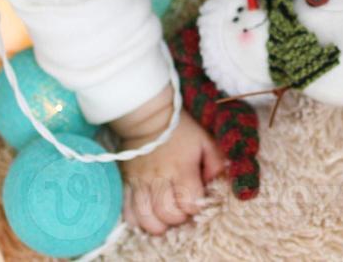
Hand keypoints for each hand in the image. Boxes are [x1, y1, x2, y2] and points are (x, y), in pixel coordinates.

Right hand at [116, 102, 224, 235]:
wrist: (149, 118)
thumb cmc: (181, 131)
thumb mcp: (206, 140)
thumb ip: (217, 163)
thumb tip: (215, 185)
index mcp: (182, 166)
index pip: (189, 202)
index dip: (195, 208)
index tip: (196, 202)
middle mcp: (160, 176)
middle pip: (167, 213)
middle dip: (178, 218)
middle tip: (181, 210)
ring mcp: (140, 181)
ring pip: (145, 217)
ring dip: (158, 224)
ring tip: (165, 217)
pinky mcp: (126, 183)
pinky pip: (128, 212)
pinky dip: (138, 221)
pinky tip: (148, 215)